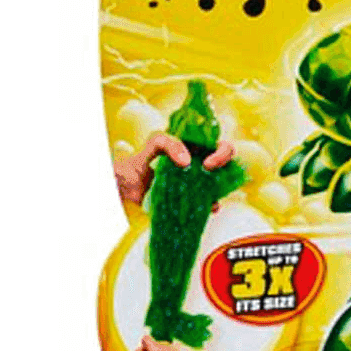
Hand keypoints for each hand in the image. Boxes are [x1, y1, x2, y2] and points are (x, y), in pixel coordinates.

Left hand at [115, 131, 234, 204]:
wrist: (124, 188)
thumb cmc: (138, 163)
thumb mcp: (153, 145)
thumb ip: (168, 143)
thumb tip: (187, 161)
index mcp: (194, 147)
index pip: (218, 144)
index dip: (221, 152)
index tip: (208, 164)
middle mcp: (200, 164)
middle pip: (227, 162)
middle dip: (224, 164)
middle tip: (209, 170)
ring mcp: (198, 183)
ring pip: (222, 184)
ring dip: (220, 188)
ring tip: (210, 195)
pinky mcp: (192, 200)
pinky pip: (210, 203)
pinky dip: (212, 206)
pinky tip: (207, 208)